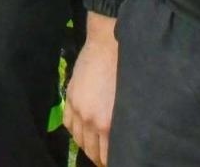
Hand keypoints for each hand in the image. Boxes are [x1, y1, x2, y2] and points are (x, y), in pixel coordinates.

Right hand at [64, 13, 118, 165]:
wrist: (108, 44)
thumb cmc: (127, 71)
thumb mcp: (130, 103)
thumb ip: (124, 124)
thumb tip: (123, 139)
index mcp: (108, 123)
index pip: (106, 156)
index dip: (110, 162)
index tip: (116, 161)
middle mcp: (90, 120)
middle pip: (91, 150)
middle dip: (98, 157)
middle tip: (106, 157)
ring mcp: (78, 109)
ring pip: (78, 139)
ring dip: (86, 145)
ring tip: (95, 146)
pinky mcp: (70, 98)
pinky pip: (68, 124)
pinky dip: (75, 131)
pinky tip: (82, 131)